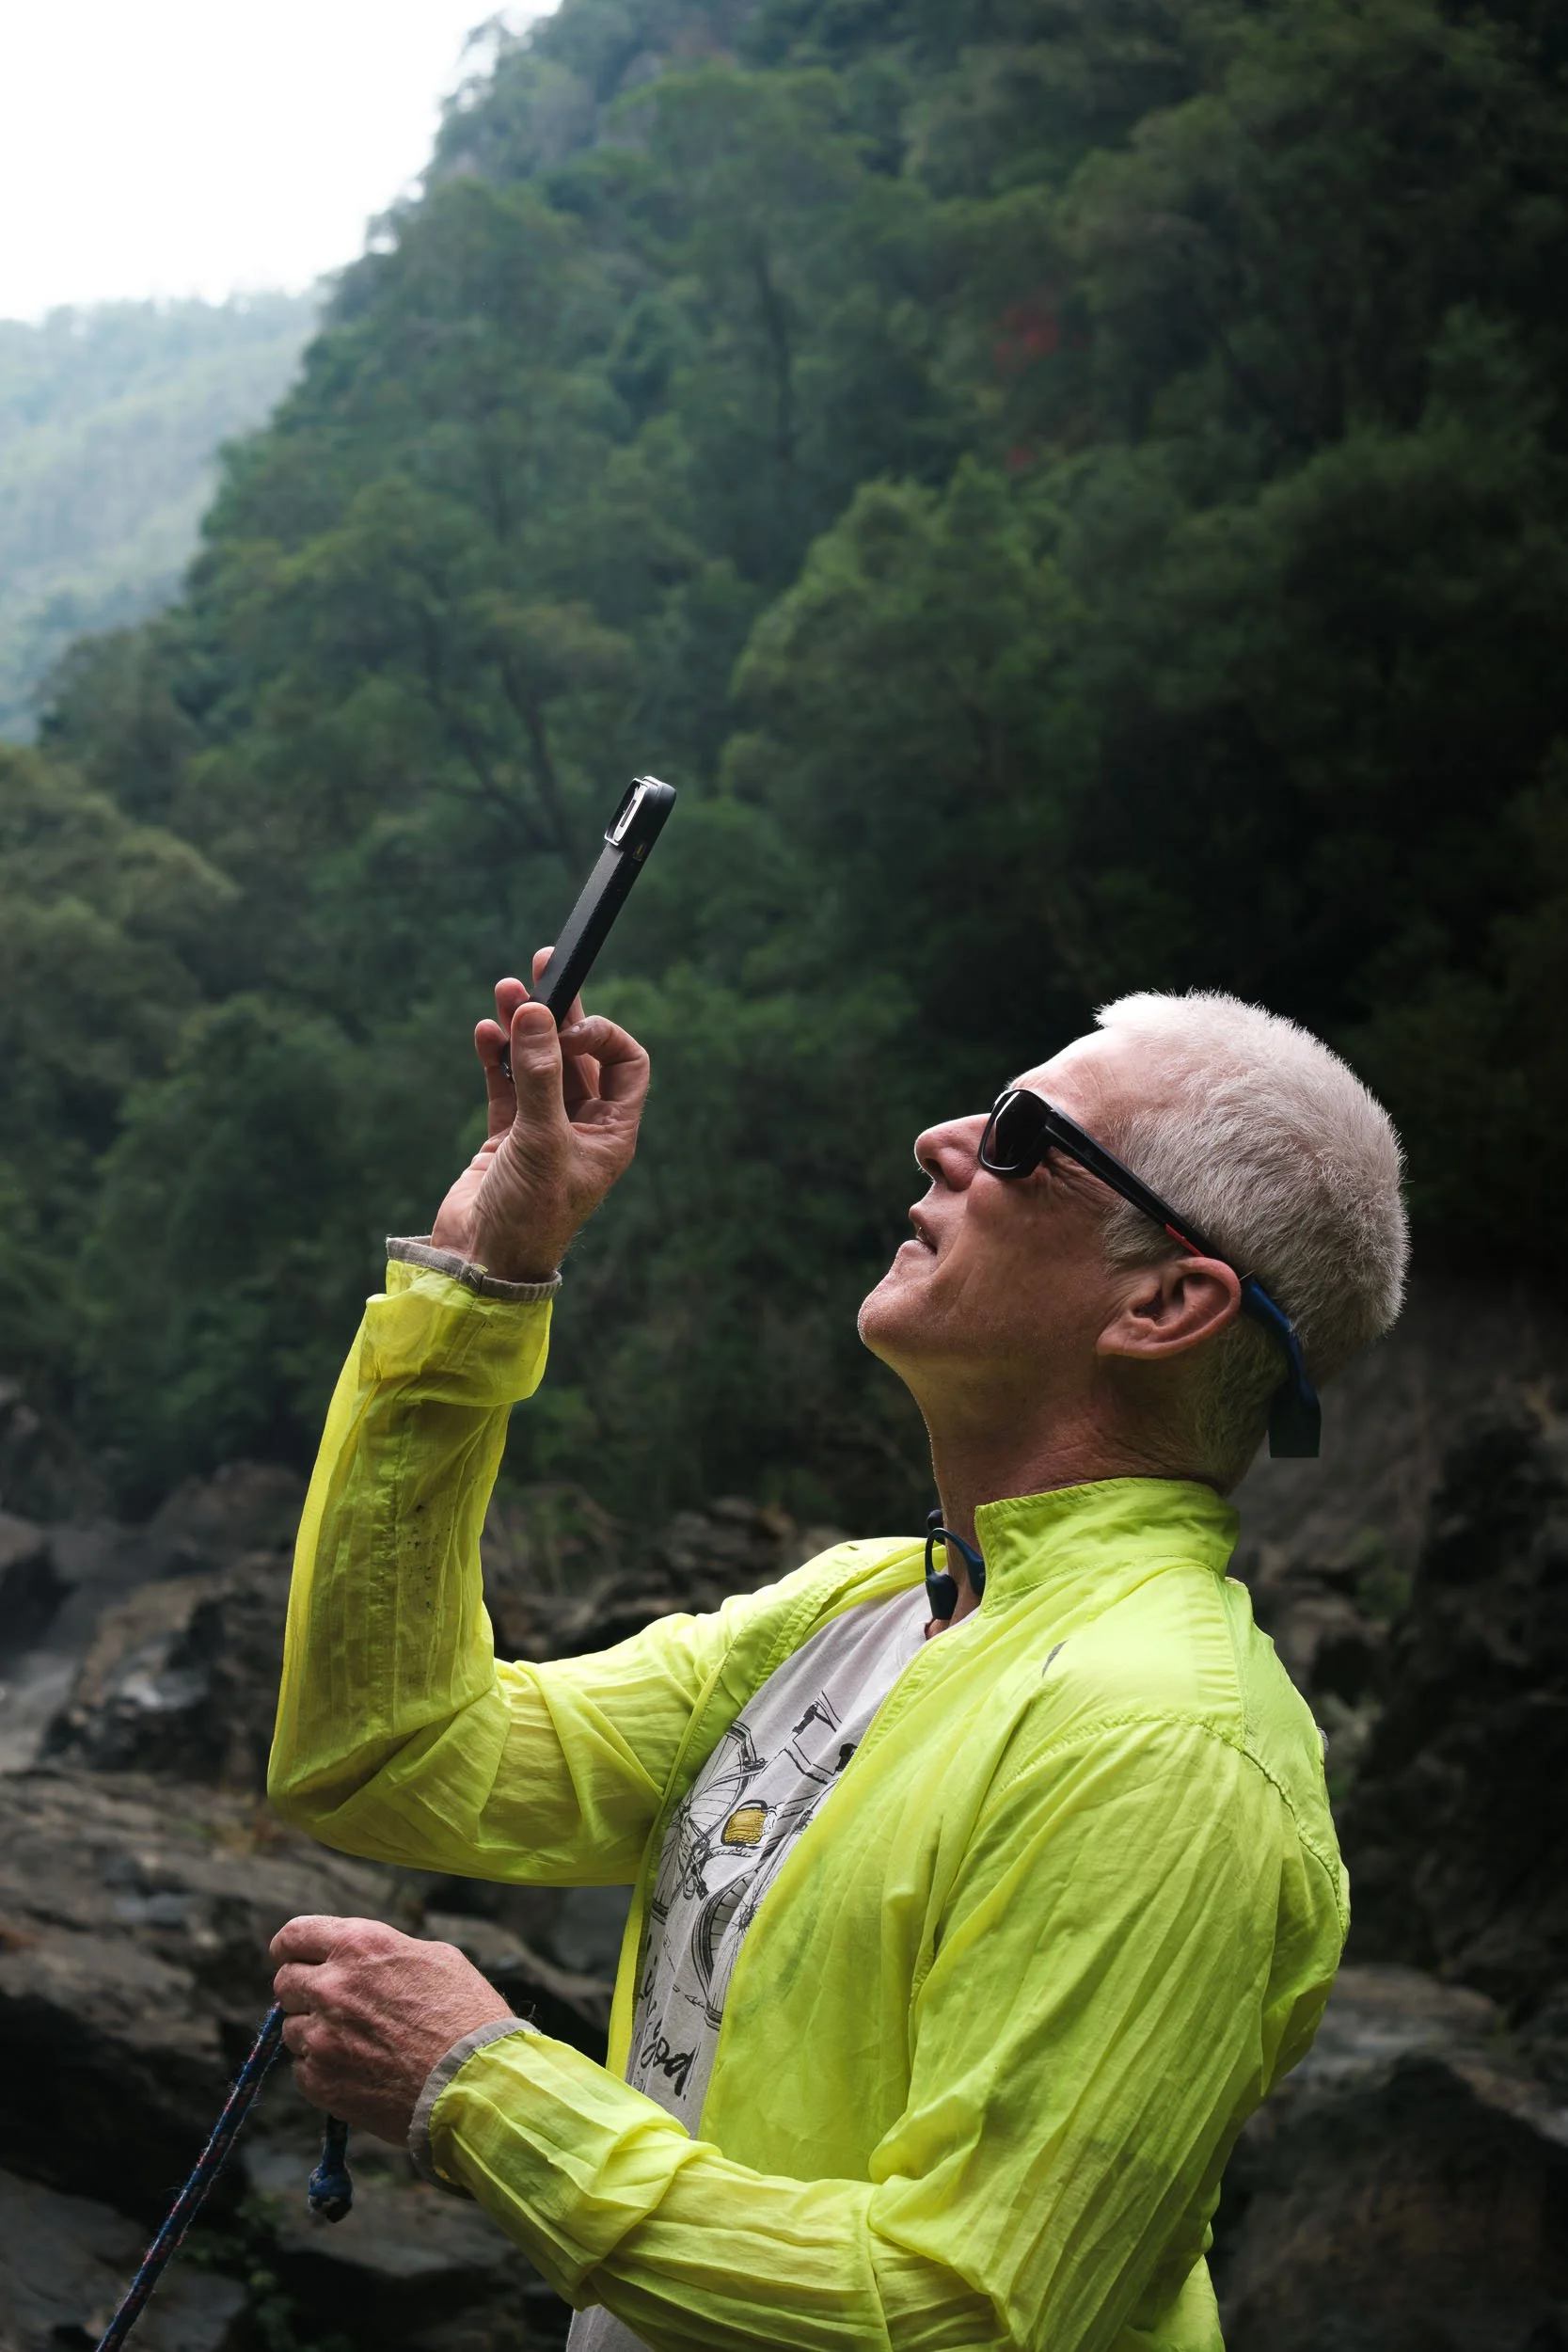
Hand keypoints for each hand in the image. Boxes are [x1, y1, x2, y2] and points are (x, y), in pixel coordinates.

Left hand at [270, 1914, 515, 2146]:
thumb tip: (361, 1959)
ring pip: (292, 2027)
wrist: (474, 2085)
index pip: (294, 1935)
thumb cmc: (466, 2016)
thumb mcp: (435, 1957)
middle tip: (333, 2004)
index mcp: (360, 1945)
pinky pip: (303, 2068)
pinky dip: (323, 2068)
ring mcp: (321, 2037)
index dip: (290, 1946)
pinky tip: (360, 2070)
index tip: (294, 1956)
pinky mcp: (319, 2082)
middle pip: (285, 1981)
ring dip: (316, 2030)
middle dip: (304, 1989)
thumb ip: (384, 1952)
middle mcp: (331, 1986)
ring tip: (358, 2042)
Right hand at [430, 952, 650, 1283]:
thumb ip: (538, 1075)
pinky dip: (497, 1056)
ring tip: (505, 990)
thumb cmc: (528, 1213)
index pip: (626, 1063)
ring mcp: (543, 1129)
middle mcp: (582, 1127)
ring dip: (524, 1027)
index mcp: (612, 1133)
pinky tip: (486, 1031)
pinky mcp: (505, 1136)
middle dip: (562, 1013)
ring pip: (539, 1063)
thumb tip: (538, 1012)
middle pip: (579, 1054)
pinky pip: (506, 1084)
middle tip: (544, 964)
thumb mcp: (541, 1140)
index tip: (567, 1028)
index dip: (602, 1035)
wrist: (481, 1264)